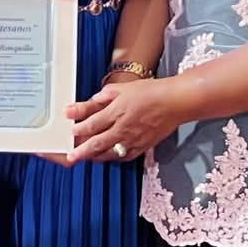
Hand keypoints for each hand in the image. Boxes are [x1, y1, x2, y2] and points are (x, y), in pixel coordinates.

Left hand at [66, 78, 185, 163]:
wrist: (175, 102)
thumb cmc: (152, 92)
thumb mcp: (124, 88)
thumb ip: (105, 96)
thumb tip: (92, 101)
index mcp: (117, 112)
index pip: (92, 124)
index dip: (79, 129)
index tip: (71, 130)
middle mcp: (123, 128)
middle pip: (97, 143)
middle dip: (81, 151)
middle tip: (71, 156)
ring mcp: (133, 140)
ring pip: (109, 153)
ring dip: (95, 157)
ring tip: (85, 158)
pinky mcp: (143, 146)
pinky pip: (124, 157)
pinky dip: (113, 158)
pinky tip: (107, 157)